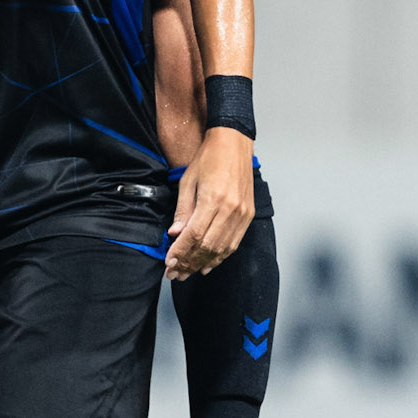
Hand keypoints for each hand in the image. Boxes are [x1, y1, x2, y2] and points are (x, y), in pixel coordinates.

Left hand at [164, 128, 253, 281]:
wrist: (234, 144)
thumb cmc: (209, 159)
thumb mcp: (188, 181)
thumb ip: (183, 210)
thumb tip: (174, 234)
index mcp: (214, 199)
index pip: (194, 235)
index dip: (180, 252)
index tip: (169, 263)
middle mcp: (231, 209)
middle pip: (208, 246)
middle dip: (188, 263)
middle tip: (174, 274)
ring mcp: (242, 214)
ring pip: (221, 249)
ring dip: (203, 263)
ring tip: (187, 273)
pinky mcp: (248, 215)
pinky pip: (234, 243)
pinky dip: (220, 257)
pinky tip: (207, 265)